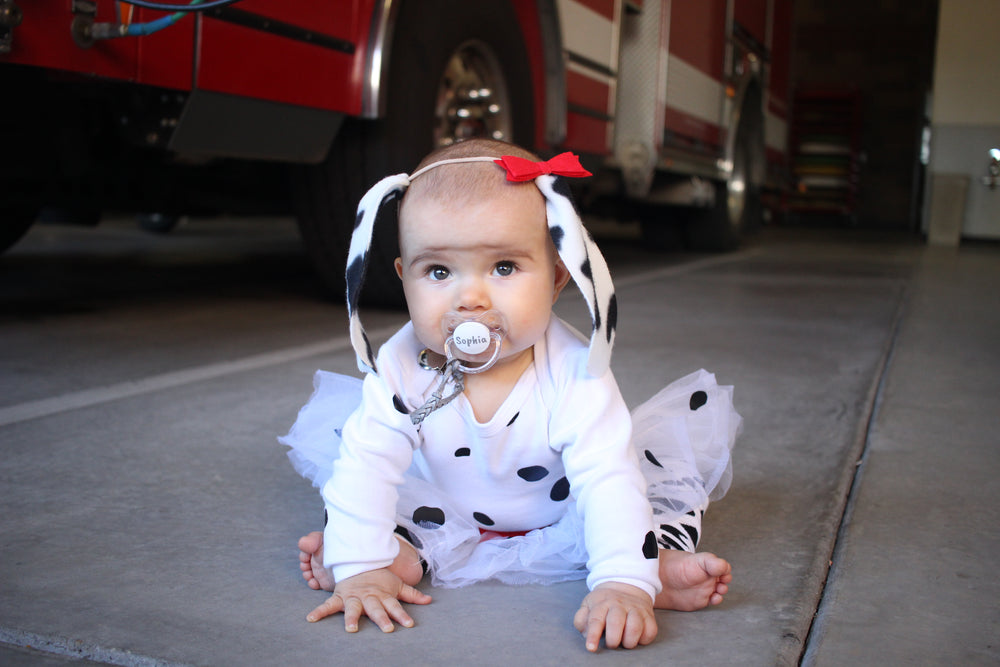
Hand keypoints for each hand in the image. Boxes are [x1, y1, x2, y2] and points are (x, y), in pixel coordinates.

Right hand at [306, 567, 431, 632]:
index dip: (402, 615)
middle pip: (376, 609)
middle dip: (381, 618)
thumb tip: (429, 600)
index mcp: (383, 595)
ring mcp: (354, 597)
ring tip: (351, 629)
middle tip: (387, 628)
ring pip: (354, 608)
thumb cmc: (380, 577)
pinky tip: (311, 619)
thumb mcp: (397, 584)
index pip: (395, 606)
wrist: (360, 561)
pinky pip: (328, 605)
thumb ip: (412, 594)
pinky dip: (319, 611)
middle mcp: (369, 597)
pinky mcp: (341, 596)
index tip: (409, 624)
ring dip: (352, 618)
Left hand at [573, 582, 657, 651]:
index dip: (593, 635)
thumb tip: (586, 634)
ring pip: (635, 627)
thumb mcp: (588, 605)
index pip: (596, 619)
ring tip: (624, 642)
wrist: (625, 586)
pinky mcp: (649, 615)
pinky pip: (650, 631)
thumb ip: (582, 619)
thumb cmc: (603, 603)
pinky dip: (644, 639)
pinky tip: (637, 638)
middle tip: (611, 644)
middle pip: (616, 622)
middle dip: (613, 640)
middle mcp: (619, 604)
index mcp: (602, 602)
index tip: (591, 648)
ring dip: (629, 641)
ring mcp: (635, 609)